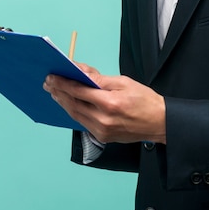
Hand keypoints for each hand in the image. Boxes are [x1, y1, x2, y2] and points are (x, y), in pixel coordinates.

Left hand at [43, 71, 165, 144]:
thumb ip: (100, 79)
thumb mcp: (124, 82)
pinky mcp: (103, 137)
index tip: (53, 77)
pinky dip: (74, 112)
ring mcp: (102, 131)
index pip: (79, 91)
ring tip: (54, 92)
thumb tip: (81, 72)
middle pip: (74, 104)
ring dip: (63, 103)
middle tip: (48, 83)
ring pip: (75, 115)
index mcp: (110, 103)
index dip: (63, 83)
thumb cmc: (145, 100)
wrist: (159, 123)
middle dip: (59, 92)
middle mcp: (103, 120)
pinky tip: (69, 104)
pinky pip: (83, 123)